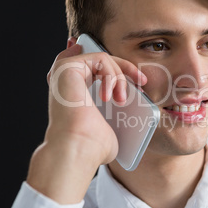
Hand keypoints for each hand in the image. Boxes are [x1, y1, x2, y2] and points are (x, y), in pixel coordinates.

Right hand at [26, 38, 146, 203]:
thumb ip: (116, 116)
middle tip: (142, 81)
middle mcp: (66, 82)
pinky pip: (100, 58)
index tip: (139, 83)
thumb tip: (131, 120)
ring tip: (121, 99)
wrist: (79, 148)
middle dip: (125, 68)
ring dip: (119, 77)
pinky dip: (112, 74)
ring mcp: (64, 73)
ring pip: (103, 59)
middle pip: (101, 60)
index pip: (94, 69)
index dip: (118, 71)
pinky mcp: (67, 67)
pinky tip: (109, 96)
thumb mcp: (111, 129)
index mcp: (74, 94)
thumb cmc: (92, 147)